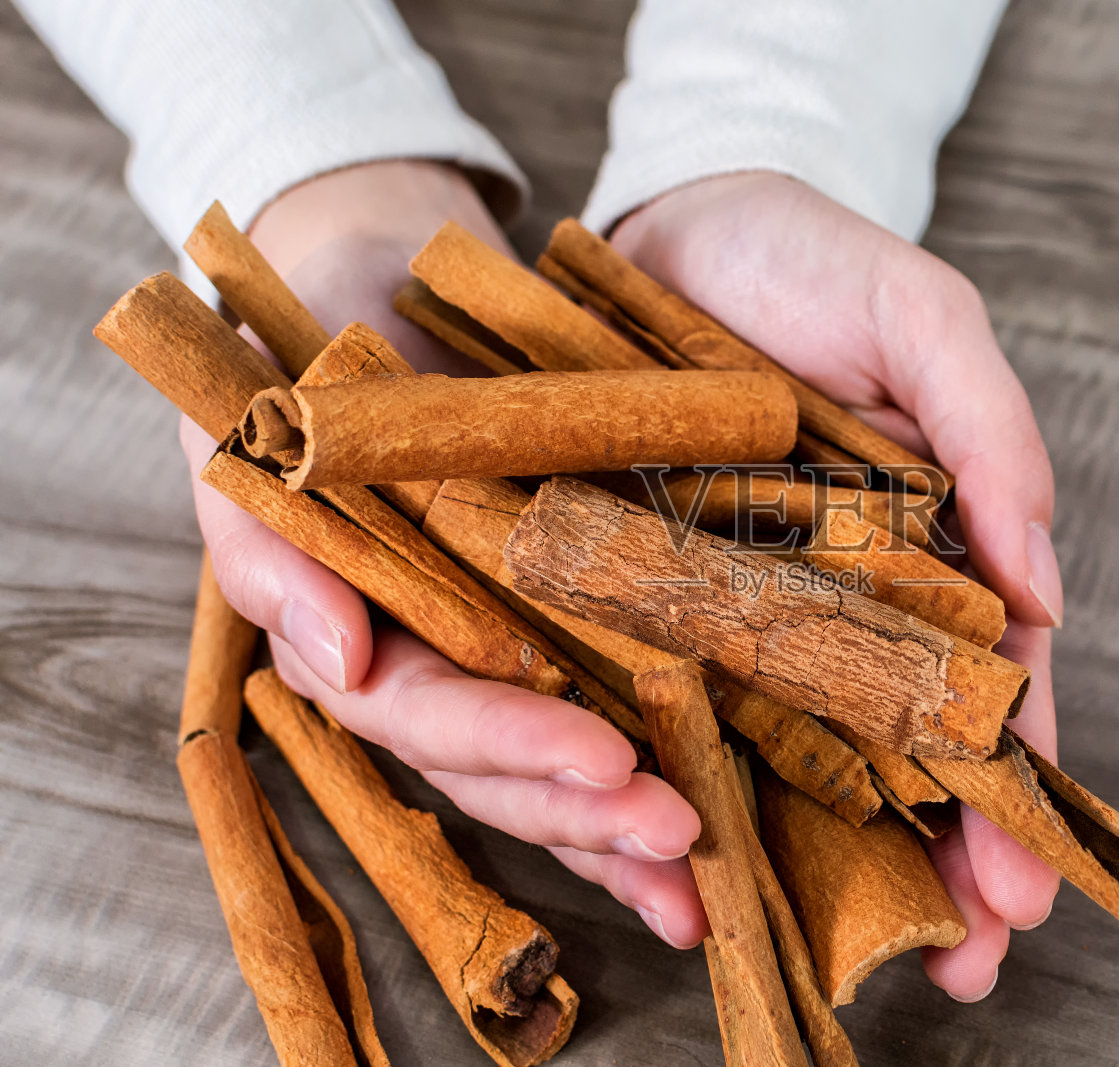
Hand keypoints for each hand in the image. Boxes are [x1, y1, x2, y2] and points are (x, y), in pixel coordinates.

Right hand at [179, 160, 707, 949]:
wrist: (365, 309)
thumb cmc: (302, 389)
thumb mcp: (255, 454)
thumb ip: (269, 556)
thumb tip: (346, 662)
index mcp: (364, 648)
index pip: (431, 719)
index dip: (510, 742)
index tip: (600, 757)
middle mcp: (439, 673)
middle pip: (504, 773)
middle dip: (584, 812)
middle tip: (675, 831)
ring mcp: (505, 658)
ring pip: (557, 768)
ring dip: (625, 825)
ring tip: (700, 860)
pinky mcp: (570, 627)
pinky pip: (616, 705)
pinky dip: (662, 763)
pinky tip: (719, 823)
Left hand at [612, 172, 1065, 1000]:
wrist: (667, 229)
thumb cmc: (809, 265)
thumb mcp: (920, 319)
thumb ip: (992, 431)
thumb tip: (1041, 586)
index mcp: (927, 556)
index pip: (989, 694)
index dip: (1016, 790)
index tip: (1027, 885)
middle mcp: (840, 606)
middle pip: (901, 757)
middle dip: (940, 862)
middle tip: (964, 963)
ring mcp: (740, 615)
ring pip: (791, 760)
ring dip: (825, 858)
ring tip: (840, 950)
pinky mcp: (643, 606)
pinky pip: (667, 712)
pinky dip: (685, 789)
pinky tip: (697, 873)